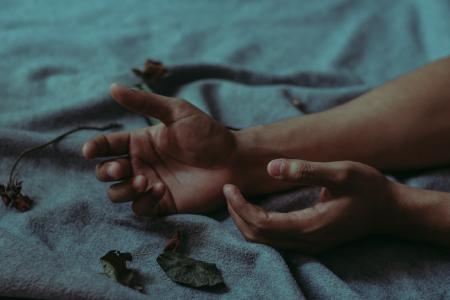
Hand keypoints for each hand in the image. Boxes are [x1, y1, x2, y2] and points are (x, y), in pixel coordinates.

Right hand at [82, 84, 238, 214]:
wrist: (232, 160)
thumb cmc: (207, 134)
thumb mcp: (176, 112)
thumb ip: (144, 102)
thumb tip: (112, 87)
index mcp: (140, 141)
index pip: (106, 146)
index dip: (93, 148)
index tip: (88, 151)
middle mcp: (141, 163)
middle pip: (106, 172)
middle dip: (106, 171)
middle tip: (122, 168)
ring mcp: (149, 184)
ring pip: (117, 193)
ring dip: (123, 188)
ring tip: (145, 180)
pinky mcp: (161, 203)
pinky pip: (139, 208)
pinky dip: (142, 201)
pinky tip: (159, 189)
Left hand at [223, 159, 398, 253]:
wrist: (391, 211)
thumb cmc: (368, 188)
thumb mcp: (341, 173)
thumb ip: (306, 170)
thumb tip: (271, 167)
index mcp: (310, 225)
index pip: (261, 223)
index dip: (240, 207)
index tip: (229, 187)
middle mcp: (307, 241)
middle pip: (258, 237)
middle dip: (237, 214)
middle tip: (229, 190)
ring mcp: (309, 245)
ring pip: (264, 242)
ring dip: (245, 221)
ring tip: (236, 199)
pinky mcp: (311, 242)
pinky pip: (274, 240)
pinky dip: (258, 226)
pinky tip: (254, 209)